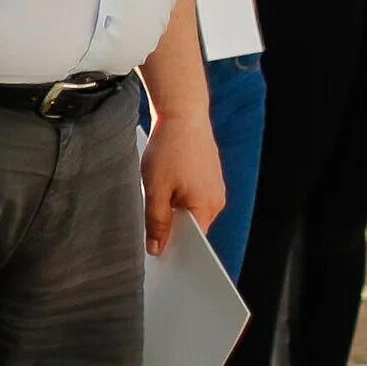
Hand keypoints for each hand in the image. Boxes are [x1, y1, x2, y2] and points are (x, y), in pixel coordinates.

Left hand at [142, 115, 226, 254]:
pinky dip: (178, 195)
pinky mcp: (209, 176)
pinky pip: (193, 195)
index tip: (157, 252)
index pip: (193, 240)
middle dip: (172, 226)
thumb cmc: (169, 149)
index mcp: (207, 207)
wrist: (182, 113)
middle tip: (150, 222)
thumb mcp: (155, 188)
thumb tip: (158, 249)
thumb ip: (156, 221)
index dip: (175, 246)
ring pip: (191, 209)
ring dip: (173, 208)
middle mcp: (217, 200)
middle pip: (192, 226)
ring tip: (157, 193)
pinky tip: (165, 183)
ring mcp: (215, 187)